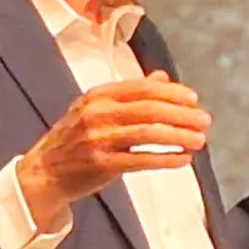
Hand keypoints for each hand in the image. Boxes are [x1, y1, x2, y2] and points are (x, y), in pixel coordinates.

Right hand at [17, 74, 210, 228]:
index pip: (142, 88)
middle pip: (149, 109)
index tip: (193, 100)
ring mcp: (98, 138)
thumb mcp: (97, 108)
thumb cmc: (75, 138)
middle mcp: (97, 113)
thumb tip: (161, 78)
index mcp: (99, 95)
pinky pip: (140, 159)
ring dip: (178, 136)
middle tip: (204, 121)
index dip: (172, 93)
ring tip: (199, 140)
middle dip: (182, 115)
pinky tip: (182, 160)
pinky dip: (165, 159)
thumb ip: (130, 94)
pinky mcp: (101, 163)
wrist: (45, 171)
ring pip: (148, 133)